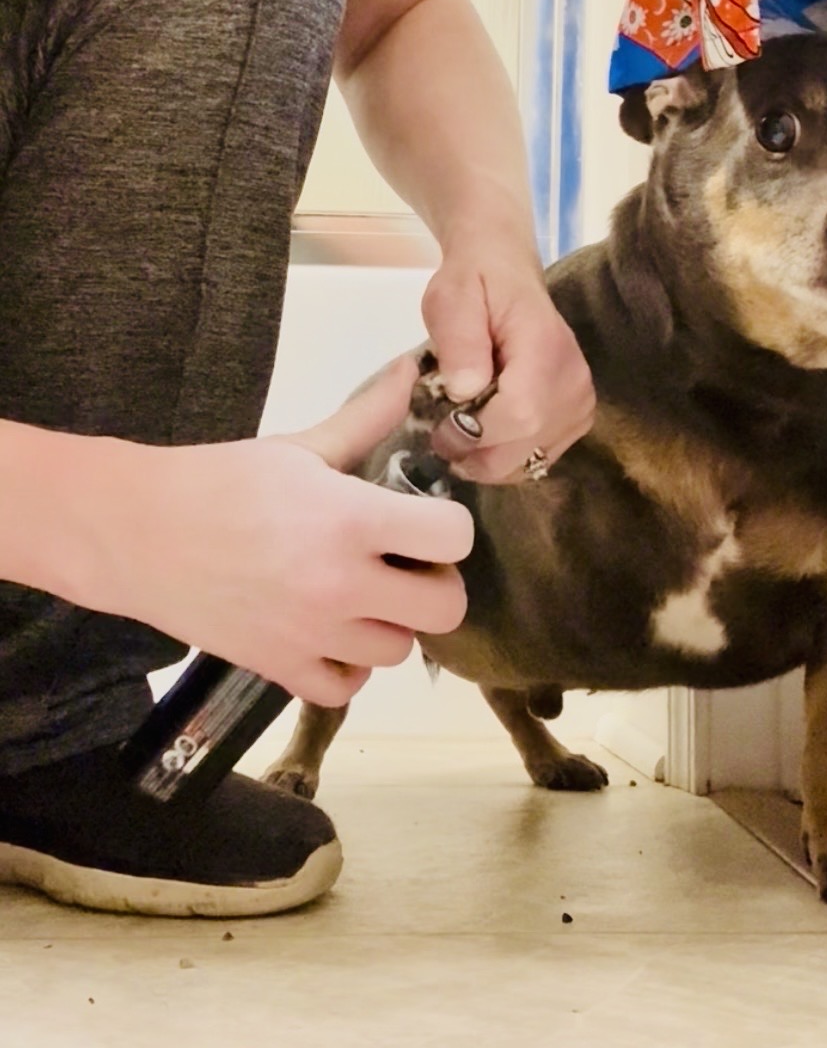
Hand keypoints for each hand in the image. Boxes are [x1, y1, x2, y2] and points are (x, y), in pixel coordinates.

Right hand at [60, 357, 473, 705]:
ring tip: (366, 595)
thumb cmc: (221, 480)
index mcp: (350, 519)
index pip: (453, 538)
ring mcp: (311, 634)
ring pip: (400, 651)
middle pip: (445, 608)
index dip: (450, 527)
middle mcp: (341, 584)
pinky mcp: (279, 668)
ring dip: (392, 624)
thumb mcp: (300, 445)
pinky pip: (347, 690)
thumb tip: (412, 373)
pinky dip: (349, 669)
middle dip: (437, 582)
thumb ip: (367, 417)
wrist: (136, 533)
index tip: (428, 519)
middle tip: (407, 563)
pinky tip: (335, 635)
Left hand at [422, 237, 594, 481]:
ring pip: (530, 462)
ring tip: (463, 430)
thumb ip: (458, 342)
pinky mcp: (577, 418)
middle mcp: (574, 382)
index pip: (520, 415)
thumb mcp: (451, 300)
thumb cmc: (474, 284)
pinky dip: (506, 456)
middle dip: (475, 452)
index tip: (437, 427)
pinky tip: (487, 434)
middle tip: (442, 435)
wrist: (506, 273)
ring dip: (488, 458)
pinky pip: (538, 459)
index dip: (473, 434)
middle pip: (525, 447)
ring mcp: (581, 404)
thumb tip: (465, 391)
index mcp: (545, 348)